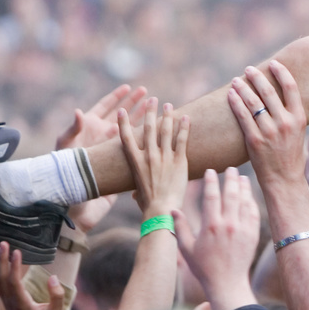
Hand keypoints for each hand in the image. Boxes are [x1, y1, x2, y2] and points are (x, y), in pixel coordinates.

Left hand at [56, 83, 147, 228]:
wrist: (74, 202)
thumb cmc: (64, 174)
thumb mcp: (67, 149)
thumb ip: (72, 130)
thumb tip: (78, 112)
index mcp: (90, 129)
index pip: (105, 108)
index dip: (117, 97)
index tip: (129, 88)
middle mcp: (102, 137)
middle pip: (122, 116)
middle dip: (135, 105)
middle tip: (150, 95)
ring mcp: (112, 150)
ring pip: (132, 132)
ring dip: (144, 122)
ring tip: (158, 113)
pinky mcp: (119, 164)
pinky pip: (135, 151)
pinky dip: (146, 144)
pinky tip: (159, 138)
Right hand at [117, 98, 189, 219]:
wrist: (161, 210)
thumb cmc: (148, 205)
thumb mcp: (138, 194)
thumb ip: (137, 189)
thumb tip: (136, 194)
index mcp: (135, 162)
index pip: (126, 138)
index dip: (123, 123)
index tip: (122, 111)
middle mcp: (148, 156)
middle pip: (148, 129)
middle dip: (150, 112)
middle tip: (152, 100)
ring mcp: (164, 157)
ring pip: (165, 131)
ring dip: (167, 116)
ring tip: (168, 105)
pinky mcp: (179, 161)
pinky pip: (182, 140)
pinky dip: (184, 127)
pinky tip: (186, 118)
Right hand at [175, 169, 261, 309]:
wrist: (227, 283)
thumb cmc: (204, 267)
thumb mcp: (186, 248)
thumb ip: (180, 227)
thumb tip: (172, 209)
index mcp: (210, 226)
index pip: (211, 196)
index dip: (211, 181)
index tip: (210, 171)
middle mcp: (228, 225)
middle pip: (231, 194)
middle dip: (230, 178)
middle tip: (230, 168)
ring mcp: (243, 229)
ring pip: (245, 202)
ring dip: (244, 188)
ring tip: (241, 178)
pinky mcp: (253, 235)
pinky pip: (254, 214)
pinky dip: (251, 202)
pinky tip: (249, 197)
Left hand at [229, 59, 308, 194]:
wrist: (284, 180)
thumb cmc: (290, 155)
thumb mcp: (297, 132)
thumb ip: (289, 114)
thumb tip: (276, 94)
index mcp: (299, 119)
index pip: (291, 88)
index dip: (282, 72)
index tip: (273, 64)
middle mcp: (286, 123)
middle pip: (269, 92)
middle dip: (257, 77)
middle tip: (249, 69)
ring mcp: (270, 132)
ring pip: (253, 102)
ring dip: (243, 88)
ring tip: (236, 81)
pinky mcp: (255, 140)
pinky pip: (242, 116)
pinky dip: (235, 103)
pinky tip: (230, 95)